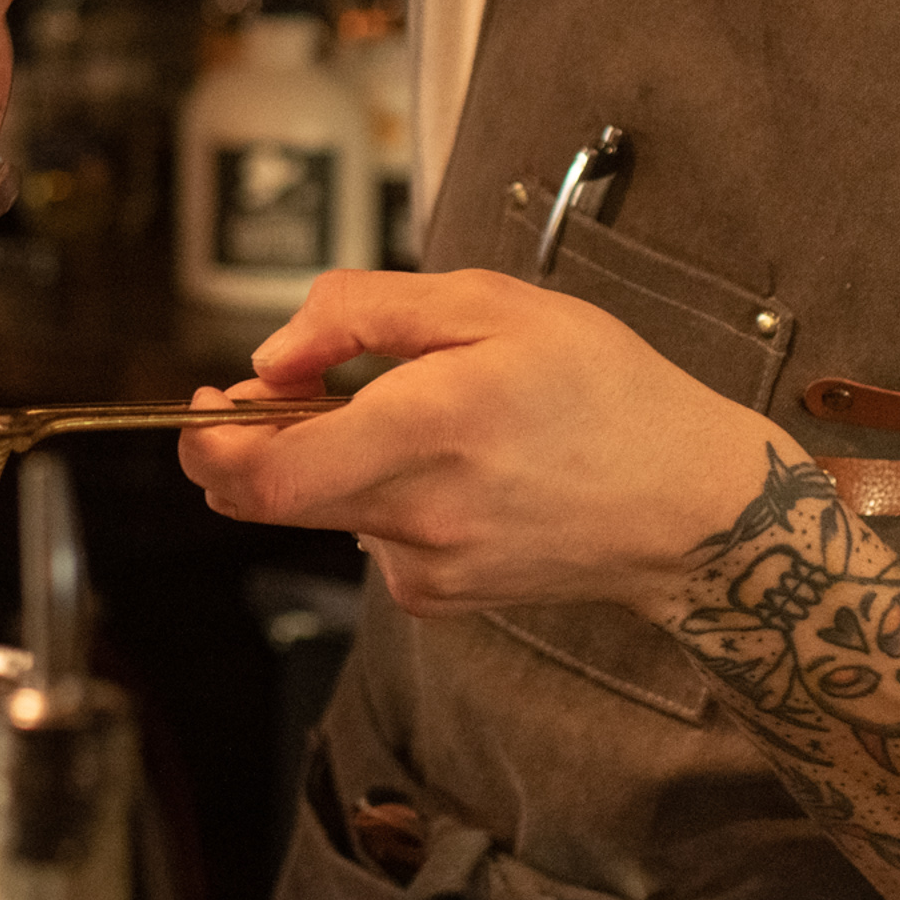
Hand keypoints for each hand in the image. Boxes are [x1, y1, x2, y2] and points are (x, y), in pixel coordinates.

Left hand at [177, 269, 792, 615]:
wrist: (693, 507)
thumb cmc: (604, 391)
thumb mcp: (489, 302)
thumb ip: (362, 313)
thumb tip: (271, 359)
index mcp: (428, 426)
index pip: (265, 471)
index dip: (208, 442)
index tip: (206, 403)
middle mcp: (419, 511)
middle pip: (270, 499)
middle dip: (252, 443)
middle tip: (288, 390)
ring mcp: (428, 566)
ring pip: (324, 512)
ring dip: (332, 464)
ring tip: (422, 418)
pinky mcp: (441, 597)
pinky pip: (371, 538)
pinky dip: (380, 498)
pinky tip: (453, 472)